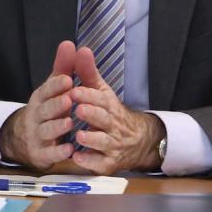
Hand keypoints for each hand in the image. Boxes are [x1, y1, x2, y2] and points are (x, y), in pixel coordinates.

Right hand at [0, 41, 79, 169]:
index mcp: (40, 99)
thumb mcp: (53, 89)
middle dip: (56, 105)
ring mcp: (37, 136)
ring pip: (46, 131)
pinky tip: (69, 150)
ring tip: (70, 123)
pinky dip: (58, 152)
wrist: (24, 139)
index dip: (56, 86)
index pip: (46, 90)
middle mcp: (36, 116)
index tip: (68, 80)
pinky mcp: (40, 154)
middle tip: (69, 100)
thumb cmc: (46, 109)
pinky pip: (48, 154)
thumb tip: (69, 43)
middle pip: (45, 110)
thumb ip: (63, 68)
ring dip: (57, 127)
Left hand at [68, 46, 164, 174]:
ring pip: (104, 143)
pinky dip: (90, 162)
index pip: (101, 99)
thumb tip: (81, 48)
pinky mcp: (108, 162)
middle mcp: (112, 125)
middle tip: (78, 109)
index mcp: (109, 106)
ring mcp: (112, 145)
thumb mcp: (101, 91)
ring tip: (78, 136)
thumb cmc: (110, 112)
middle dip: (92, 114)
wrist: (136, 141)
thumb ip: (88, 72)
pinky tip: (77, 158)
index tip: (74, 91)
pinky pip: (101, 164)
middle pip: (104, 120)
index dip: (88, 95)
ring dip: (92, 140)